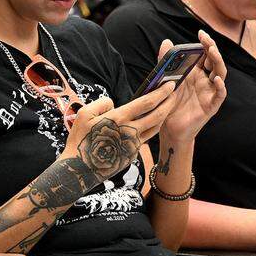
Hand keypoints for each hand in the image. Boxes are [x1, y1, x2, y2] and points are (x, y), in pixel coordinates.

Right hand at [61, 82, 175, 178]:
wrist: (79, 170)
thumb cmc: (80, 140)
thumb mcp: (84, 114)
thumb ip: (102, 104)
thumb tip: (114, 104)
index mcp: (119, 118)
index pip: (146, 103)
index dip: (161, 92)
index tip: (170, 85)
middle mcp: (130, 131)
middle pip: (157, 115)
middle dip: (169, 103)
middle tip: (175, 93)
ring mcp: (133, 145)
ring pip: (154, 128)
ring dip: (163, 116)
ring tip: (166, 107)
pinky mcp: (132, 155)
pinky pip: (144, 139)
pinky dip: (150, 129)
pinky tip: (149, 124)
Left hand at [158, 31, 226, 145]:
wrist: (168, 127)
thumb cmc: (169, 103)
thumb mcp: (165, 80)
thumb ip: (166, 62)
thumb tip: (166, 42)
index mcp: (196, 72)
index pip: (204, 54)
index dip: (205, 43)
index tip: (201, 32)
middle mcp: (205, 80)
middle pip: (214, 61)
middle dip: (212, 49)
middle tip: (206, 39)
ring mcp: (210, 92)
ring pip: (220, 74)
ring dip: (218, 63)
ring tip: (212, 52)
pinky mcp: (211, 105)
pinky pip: (220, 95)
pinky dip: (220, 87)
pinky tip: (217, 79)